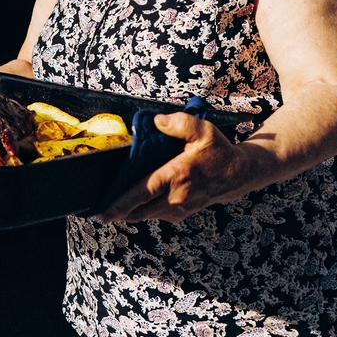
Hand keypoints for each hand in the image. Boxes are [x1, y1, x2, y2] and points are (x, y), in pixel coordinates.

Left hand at [97, 112, 253, 223]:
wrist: (239, 174)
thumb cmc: (218, 150)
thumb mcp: (202, 129)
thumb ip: (178, 123)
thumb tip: (155, 121)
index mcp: (177, 176)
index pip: (142, 193)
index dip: (119, 204)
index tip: (101, 212)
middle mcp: (176, 197)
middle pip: (138, 211)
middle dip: (117, 213)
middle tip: (97, 212)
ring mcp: (180, 209)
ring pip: (146, 215)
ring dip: (129, 213)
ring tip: (111, 208)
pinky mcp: (182, 213)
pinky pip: (156, 215)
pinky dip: (142, 212)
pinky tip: (133, 205)